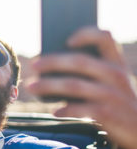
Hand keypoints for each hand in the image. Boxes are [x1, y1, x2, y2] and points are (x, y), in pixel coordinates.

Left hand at [27, 27, 136, 148]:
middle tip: (33, 65)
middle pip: (79, 61)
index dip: (86, 34)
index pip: (105, 37)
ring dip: (48, 85)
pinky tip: (54, 112)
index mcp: (116, 63)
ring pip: (73, 85)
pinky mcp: (108, 114)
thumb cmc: (116, 102)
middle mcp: (115, 75)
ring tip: (31, 87)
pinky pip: (80, 109)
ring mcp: (112, 94)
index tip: (66, 40)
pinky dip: (64, 110)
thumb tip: (49, 67)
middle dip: (52, 62)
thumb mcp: (111, 84)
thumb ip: (90, 73)